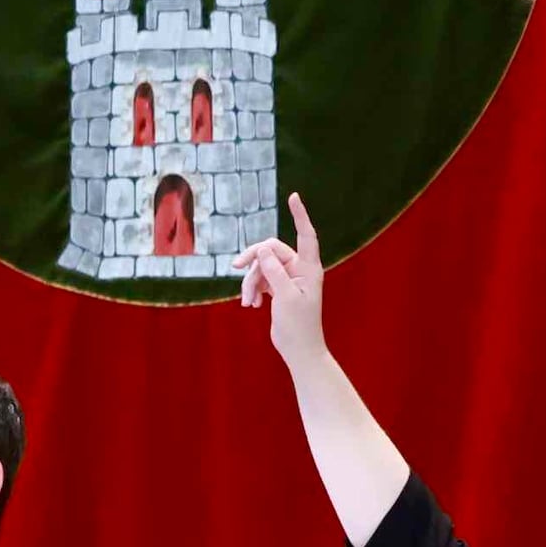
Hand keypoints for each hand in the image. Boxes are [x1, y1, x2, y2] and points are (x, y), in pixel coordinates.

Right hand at [236, 196, 328, 366]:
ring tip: (248, 303)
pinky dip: (253, 290)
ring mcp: (288, 279)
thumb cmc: (298, 326)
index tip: (293, 196)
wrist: (299, 350)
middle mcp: (300, 270)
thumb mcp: (285, 296)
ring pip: (262, 267)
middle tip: (236, 268)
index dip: (300, 215)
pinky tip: (250, 305)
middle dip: (254, 262)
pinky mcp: (278, 289)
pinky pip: (260, 279)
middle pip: (271, 250)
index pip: (306, 235)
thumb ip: (274, 271)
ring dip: (251, 283)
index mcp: (309, 268)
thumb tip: (262, 248)